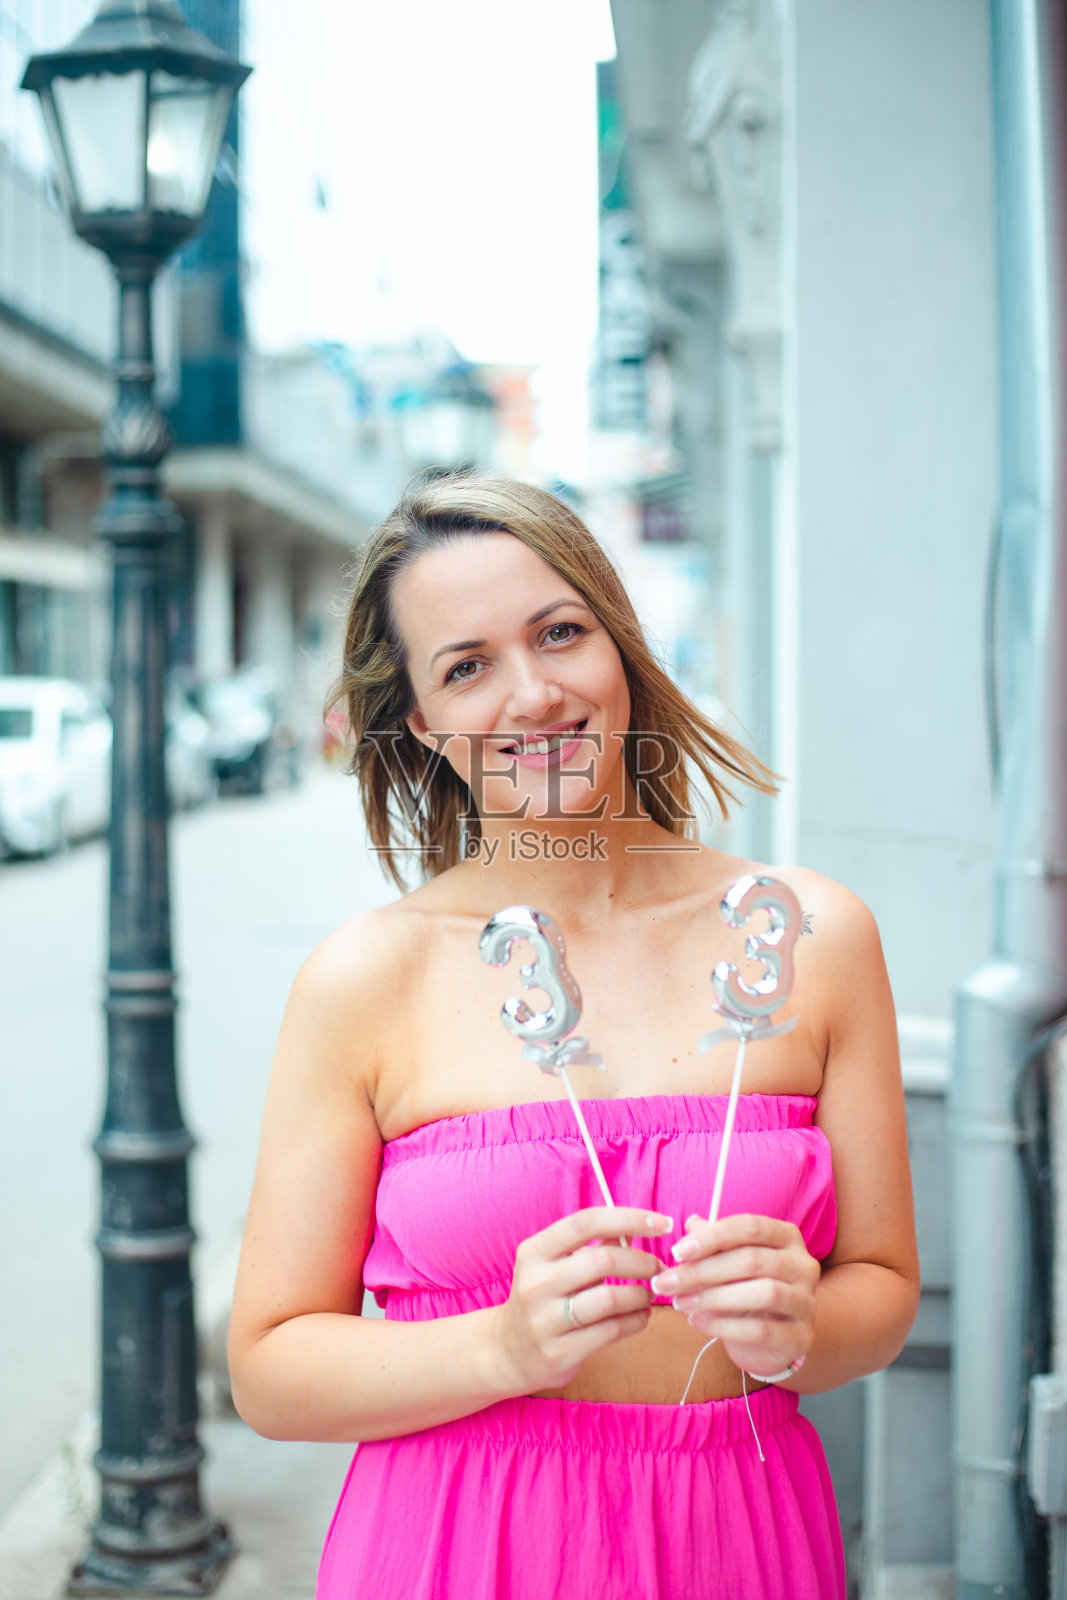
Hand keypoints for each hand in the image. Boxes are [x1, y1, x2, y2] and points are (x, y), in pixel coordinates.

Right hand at [489, 1206, 673, 1395]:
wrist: (509, 1352)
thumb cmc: (543, 1298)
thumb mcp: (555, 1265)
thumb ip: (593, 1245)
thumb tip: (637, 1226)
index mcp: (534, 1251)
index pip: (586, 1222)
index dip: (629, 1218)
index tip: (662, 1223)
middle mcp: (535, 1283)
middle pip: (603, 1260)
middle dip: (642, 1262)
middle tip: (658, 1269)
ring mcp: (544, 1321)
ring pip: (609, 1298)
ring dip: (640, 1294)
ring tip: (649, 1294)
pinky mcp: (558, 1352)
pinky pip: (610, 1331)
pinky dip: (635, 1321)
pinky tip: (641, 1316)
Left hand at [650, 1212, 818, 1379]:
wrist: (776, 1337)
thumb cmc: (747, 1288)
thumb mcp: (730, 1262)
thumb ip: (713, 1243)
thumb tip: (690, 1223)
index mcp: (786, 1236)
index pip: (750, 1227)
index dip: (712, 1237)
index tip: (676, 1252)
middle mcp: (803, 1265)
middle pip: (752, 1260)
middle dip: (703, 1271)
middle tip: (667, 1283)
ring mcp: (807, 1302)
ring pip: (763, 1293)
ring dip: (714, 1298)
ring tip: (680, 1303)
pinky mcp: (801, 1337)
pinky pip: (762, 1330)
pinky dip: (725, 1327)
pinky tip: (697, 1322)